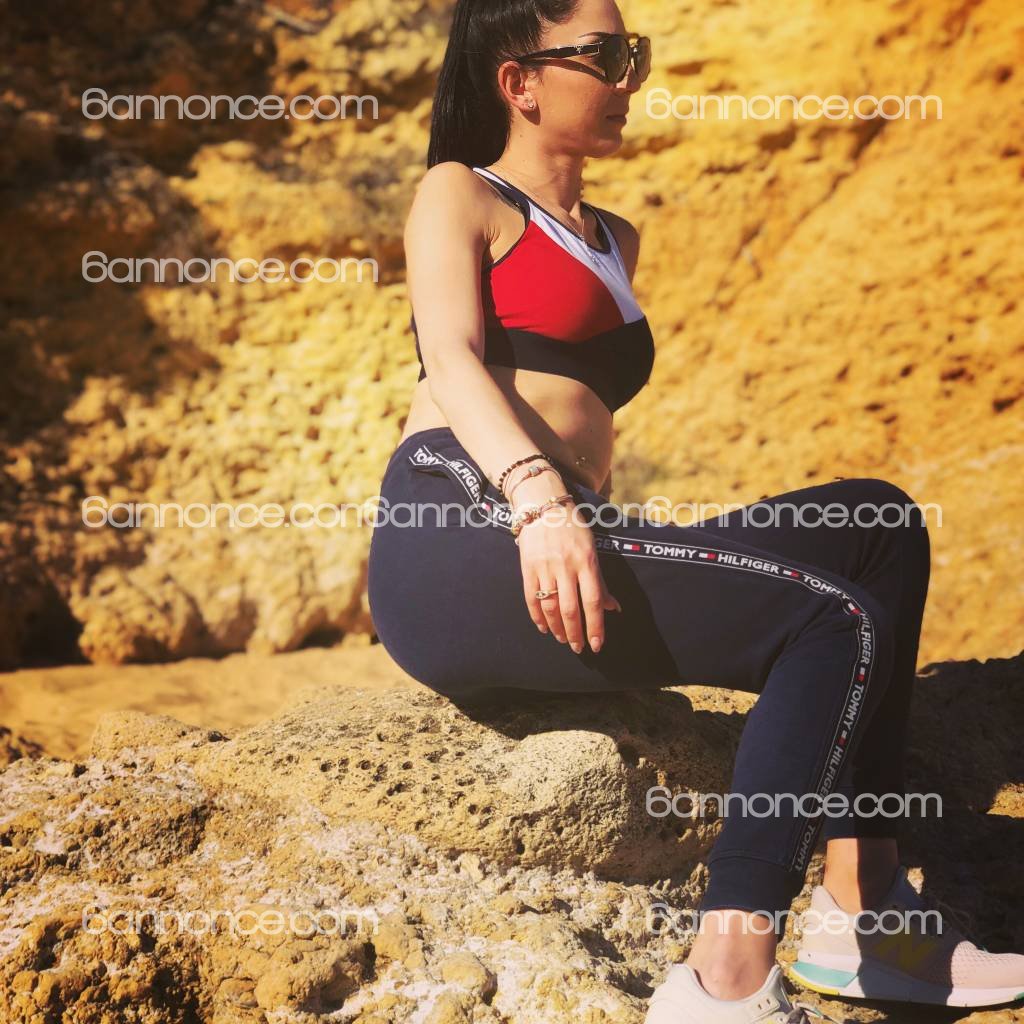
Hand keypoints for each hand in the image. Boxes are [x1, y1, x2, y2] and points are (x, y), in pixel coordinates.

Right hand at [515, 496, 621, 653]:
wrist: (543, 505)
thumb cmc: (573, 528)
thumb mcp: (592, 550)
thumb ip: (600, 581)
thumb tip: (613, 608)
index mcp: (586, 561)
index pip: (593, 601)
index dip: (595, 626)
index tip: (596, 644)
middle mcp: (566, 566)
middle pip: (570, 609)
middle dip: (576, 633)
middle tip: (579, 648)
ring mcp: (545, 567)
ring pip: (550, 607)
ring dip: (557, 628)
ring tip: (564, 639)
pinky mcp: (528, 567)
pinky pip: (531, 598)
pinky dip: (537, 617)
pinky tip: (544, 628)